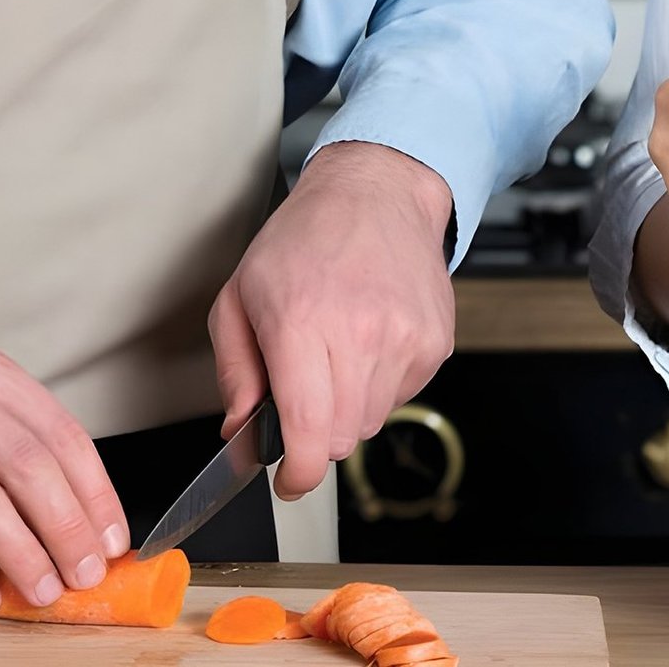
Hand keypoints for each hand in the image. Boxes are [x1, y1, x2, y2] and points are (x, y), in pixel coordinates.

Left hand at [208, 140, 454, 502]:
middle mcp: (360, 334)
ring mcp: (405, 338)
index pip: (310, 436)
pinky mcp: (434, 340)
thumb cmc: (305, 236)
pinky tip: (370, 339)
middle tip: (305, 389)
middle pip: (342, 439)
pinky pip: (403, 395)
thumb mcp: (240, 293)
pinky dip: (382, 383)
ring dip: (350, 406)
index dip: (298, 474)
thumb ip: (234, 370)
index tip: (290, 478)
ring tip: (339, 351)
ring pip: (372, 422)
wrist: (377, 190)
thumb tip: (240, 430)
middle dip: (317, 431)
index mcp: (302, 324)